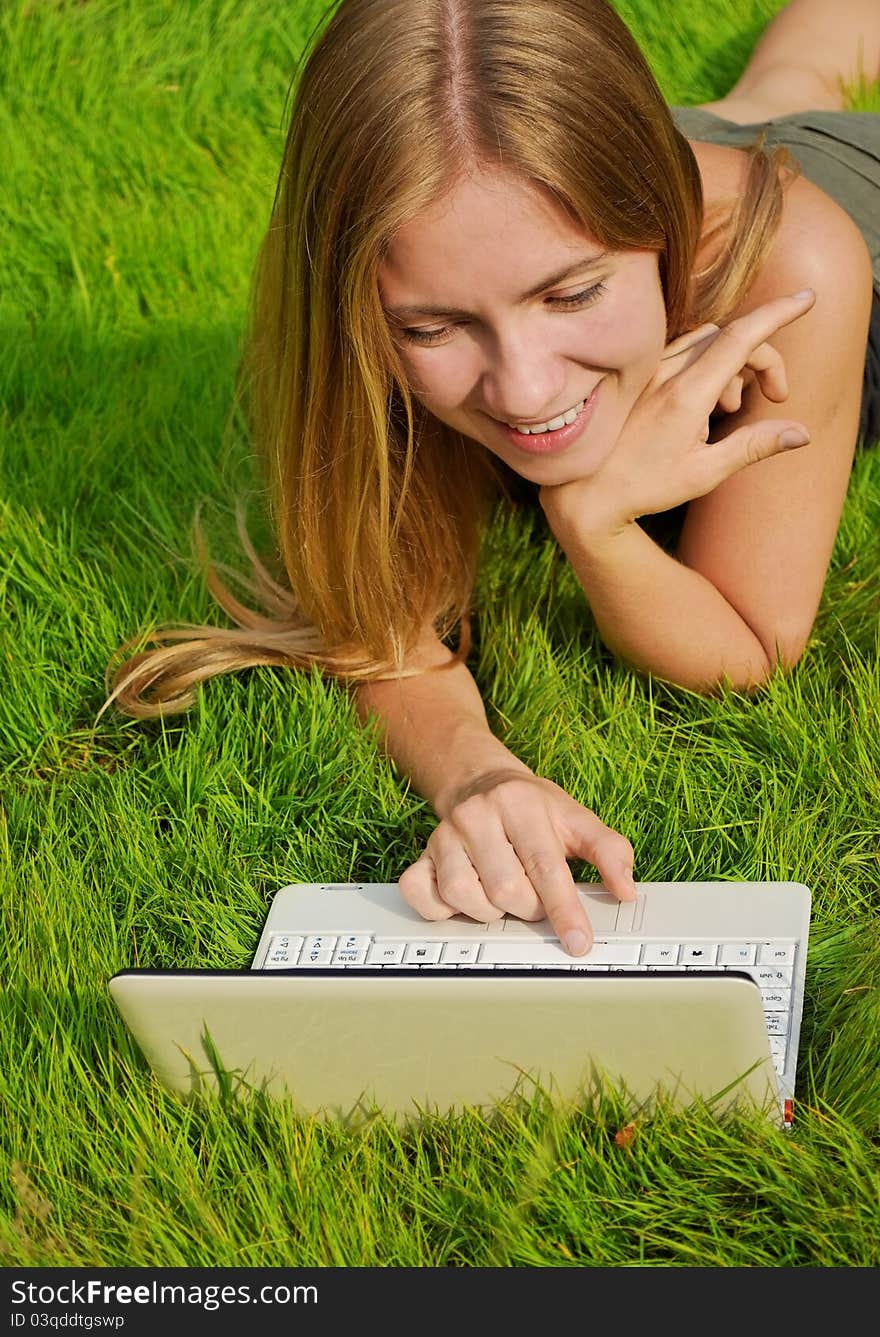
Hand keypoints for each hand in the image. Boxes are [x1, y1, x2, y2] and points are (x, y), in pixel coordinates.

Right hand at [397, 770, 635, 955]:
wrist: (482, 783)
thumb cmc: (534, 808)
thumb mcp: (577, 819)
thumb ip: (609, 851)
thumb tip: (626, 890)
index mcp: (519, 804)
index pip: (545, 867)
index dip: (564, 910)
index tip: (579, 941)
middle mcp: (477, 816)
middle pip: (505, 890)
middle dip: (529, 908)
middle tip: (535, 898)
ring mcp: (443, 835)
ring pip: (464, 897)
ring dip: (490, 912)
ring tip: (503, 895)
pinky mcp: (421, 854)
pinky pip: (422, 895)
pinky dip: (443, 909)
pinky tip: (465, 899)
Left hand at [539, 288, 816, 535]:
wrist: (586, 492)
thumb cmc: (644, 487)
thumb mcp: (705, 474)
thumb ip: (754, 447)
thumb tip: (801, 433)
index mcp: (686, 394)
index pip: (740, 337)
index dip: (777, 314)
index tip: (807, 301)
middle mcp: (665, 373)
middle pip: (729, 337)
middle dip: (761, 358)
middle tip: (775, 396)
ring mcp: (648, 370)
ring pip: (706, 340)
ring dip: (732, 364)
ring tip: (729, 410)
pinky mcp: (639, 375)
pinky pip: (682, 351)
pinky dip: (706, 366)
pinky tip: (701, 408)